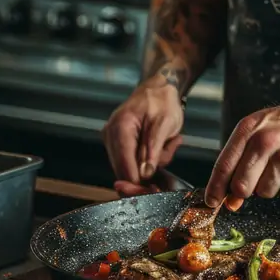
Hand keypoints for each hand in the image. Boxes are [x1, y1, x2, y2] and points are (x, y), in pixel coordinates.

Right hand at [102, 74, 183, 196]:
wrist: (159, 88)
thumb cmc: (163, 101)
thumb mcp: (165, 123)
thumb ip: (154, 149)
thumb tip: (145, 174)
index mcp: (120, 127)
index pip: (125, 167)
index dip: (139, 184)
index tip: (155, 191)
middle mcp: (110, 135)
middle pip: (125, 171)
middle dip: (150, 169)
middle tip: (169, 150)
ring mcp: (111, 140)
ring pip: (130, 169)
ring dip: (152, 162)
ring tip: (168, 142)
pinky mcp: (117, 145)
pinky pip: (132, 162)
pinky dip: (148, 159)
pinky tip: (160, 144)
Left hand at [204, 98, 279, 207]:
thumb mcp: (259, 130)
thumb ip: (240, 161)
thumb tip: (229, 199)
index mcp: (249, 129)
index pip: (224, 165)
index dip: (215, 188)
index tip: (211, 202)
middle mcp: (265, 141)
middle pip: (241, 186)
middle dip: (245, 190)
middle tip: (258, 177)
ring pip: (265, 193)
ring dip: (272, 186)